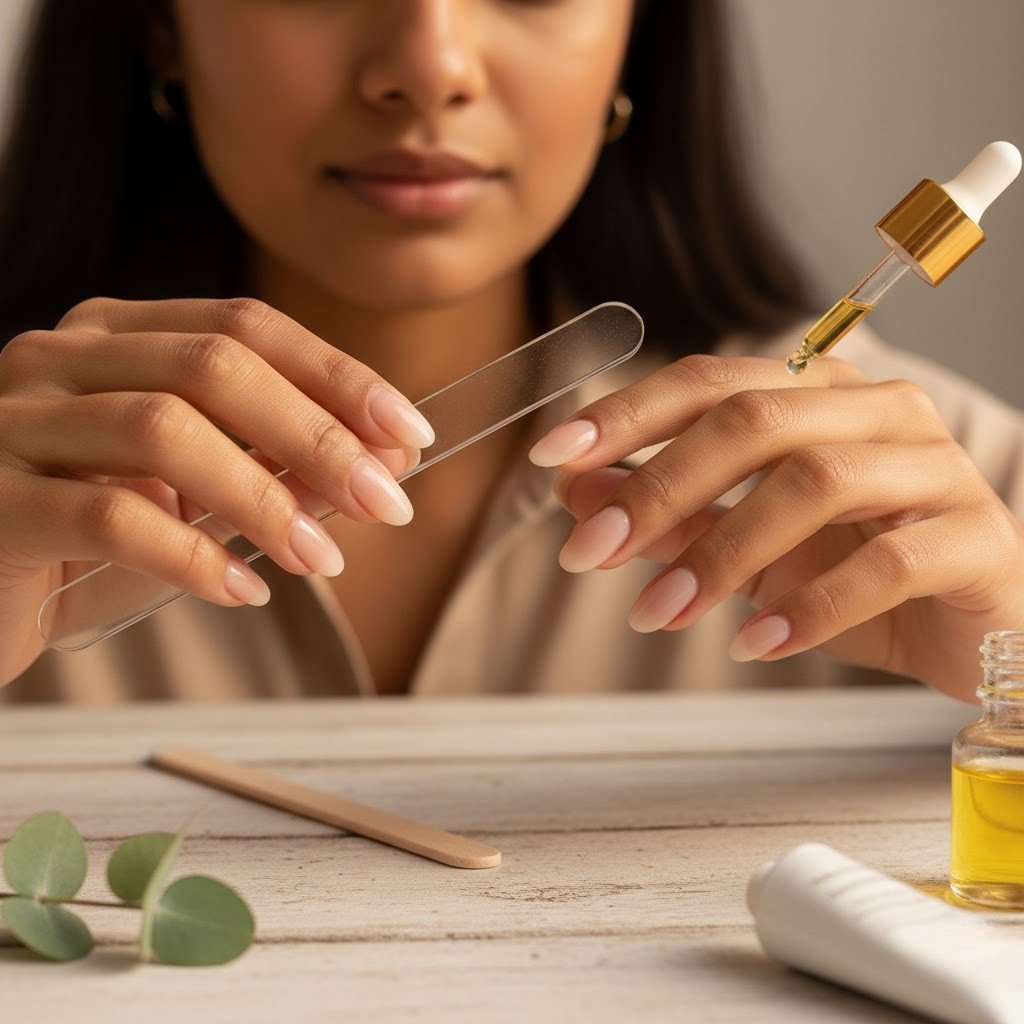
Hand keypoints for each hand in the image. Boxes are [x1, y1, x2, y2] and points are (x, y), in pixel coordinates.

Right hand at [0, 297, 433, 684]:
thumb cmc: (92, 542)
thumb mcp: (197, 499)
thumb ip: (279, 470)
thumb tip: (388, 463)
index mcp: (116, 335)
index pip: (245, 327)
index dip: (337, 376)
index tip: (410, 433)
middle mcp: (60, 358)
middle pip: (213, 366)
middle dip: (318, 435)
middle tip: (389, 503)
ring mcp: (13, 421)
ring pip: (160, 429)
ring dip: (264, 498)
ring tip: (324, 558)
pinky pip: (105, 517)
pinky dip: (190, 555)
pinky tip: (241, 590)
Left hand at [529, 353, 1023, 700]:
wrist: (976, 635)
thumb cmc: (855, 579)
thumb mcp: (746, 549)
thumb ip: (672, 514)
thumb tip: (577, 493)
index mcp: (821, 394)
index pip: (710, 382)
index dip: (626, 415)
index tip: (553, 457)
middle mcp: (879, 412)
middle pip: (754, 421)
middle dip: (659, 486)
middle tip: (590, 551)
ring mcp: (936, 469)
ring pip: (814, 482)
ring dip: (720, 553)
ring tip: (659, 612)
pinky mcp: (977, 537)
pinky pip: (887, 564)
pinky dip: (809, 607)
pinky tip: (757, 643)